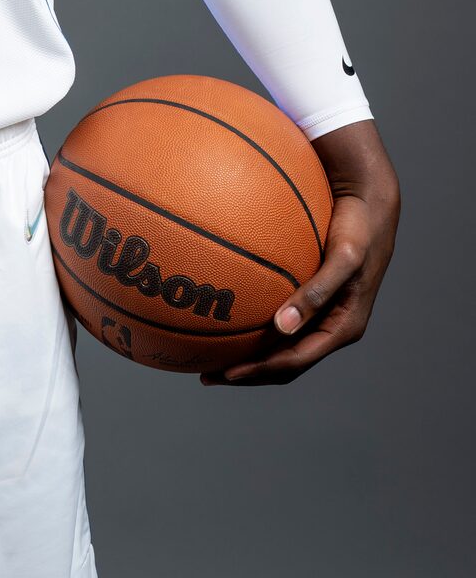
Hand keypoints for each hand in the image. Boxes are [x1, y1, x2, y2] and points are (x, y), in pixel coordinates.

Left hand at [201, 118, 399, 385]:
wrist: (370, 203)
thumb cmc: (358, 229)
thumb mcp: (343, 259)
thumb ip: (316, 292)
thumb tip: (282, 327)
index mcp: (344, 327)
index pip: (295, 362)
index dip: (260, 371)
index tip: (225, 373)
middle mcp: (332, 327)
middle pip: (286, 363)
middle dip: (249, 372)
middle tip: (207, 375)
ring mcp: (323, 314)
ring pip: (282, 346)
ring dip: (250, 355)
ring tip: (212, 355)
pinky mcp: (314, 298)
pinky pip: (281, 321)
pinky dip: (256, 328)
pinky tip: (230, 317)